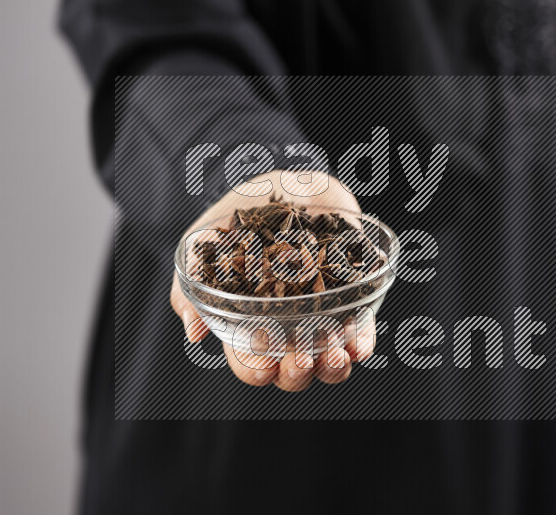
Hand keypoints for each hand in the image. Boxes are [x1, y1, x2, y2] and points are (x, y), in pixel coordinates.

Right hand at [170, 170, 376, 390]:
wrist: (286, 183)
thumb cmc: (241, 214)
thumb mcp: (207, 244)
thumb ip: (193, 285)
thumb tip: (194, 331)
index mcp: (249, 322)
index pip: (250, 360)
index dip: (256, 370)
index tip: (264, 367)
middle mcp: (287, 325)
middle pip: (292, 367)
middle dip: (296, 373)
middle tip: (299, 362)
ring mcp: (321, 314)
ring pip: (329, 356)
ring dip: (333, 366)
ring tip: (334, 357)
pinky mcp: (352, 296)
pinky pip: (361, 328)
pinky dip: (362, 341)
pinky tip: (360, 345)